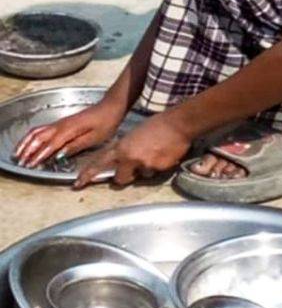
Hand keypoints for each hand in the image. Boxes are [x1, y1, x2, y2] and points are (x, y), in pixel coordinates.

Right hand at [13, 100, 125, 167]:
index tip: (31, 165)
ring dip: (26, 143)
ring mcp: (60, 123)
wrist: (110, 107)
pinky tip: (28, 143)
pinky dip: (31, 137)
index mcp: (69, 129)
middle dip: (27, 150)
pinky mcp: (61, 123)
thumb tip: (59, 154)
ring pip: (37, 132)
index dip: (39, 156)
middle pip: (38, 137)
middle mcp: (61, 125)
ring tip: (18, 154)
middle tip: (21, 162)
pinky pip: (41, 129)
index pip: (50, 145)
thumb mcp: (95, 137)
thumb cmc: (106, 122)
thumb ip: (76, 146)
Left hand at [73, 114, 190, 189]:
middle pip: (120, 179)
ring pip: (142, 175)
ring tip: (155, 154)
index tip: (78, 184)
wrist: (178, 124)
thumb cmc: (157, 124)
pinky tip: (165, 153)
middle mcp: (130, 158)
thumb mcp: (133, 134)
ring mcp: (145, 165)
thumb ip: (125, 148)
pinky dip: (159, 165)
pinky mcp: (159, 169)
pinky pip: (156, 172)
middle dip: (124, 177)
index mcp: (121, 147)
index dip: (88, 175)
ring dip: (145, 169)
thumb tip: (123, 159)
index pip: (99, 164)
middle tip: (132, 169)